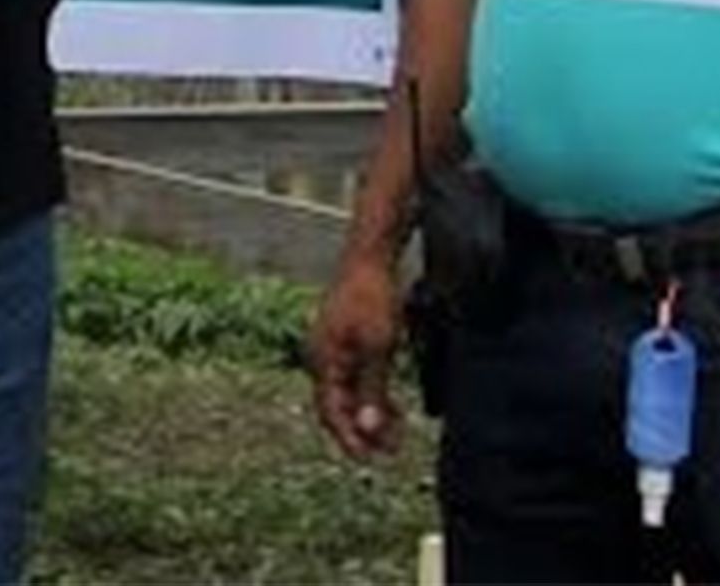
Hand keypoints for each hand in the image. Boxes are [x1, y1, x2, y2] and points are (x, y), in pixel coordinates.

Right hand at [307, 249, 408, 460]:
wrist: (369, 259)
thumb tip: (368, 429)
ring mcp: (332, 350)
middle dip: (363, 432)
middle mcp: (322, 359)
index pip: (331, 414)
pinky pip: (355, 379)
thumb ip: (372, 391)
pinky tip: (392, 404)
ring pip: (349, 395)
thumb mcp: (378, 349)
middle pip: (339, 408)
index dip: (350, 440)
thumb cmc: (372, 298)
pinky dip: (372, 395)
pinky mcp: (345, 342)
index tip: (371, 460)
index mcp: (323, 363)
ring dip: (371, 415)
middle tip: (390, 450)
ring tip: (397, 431)